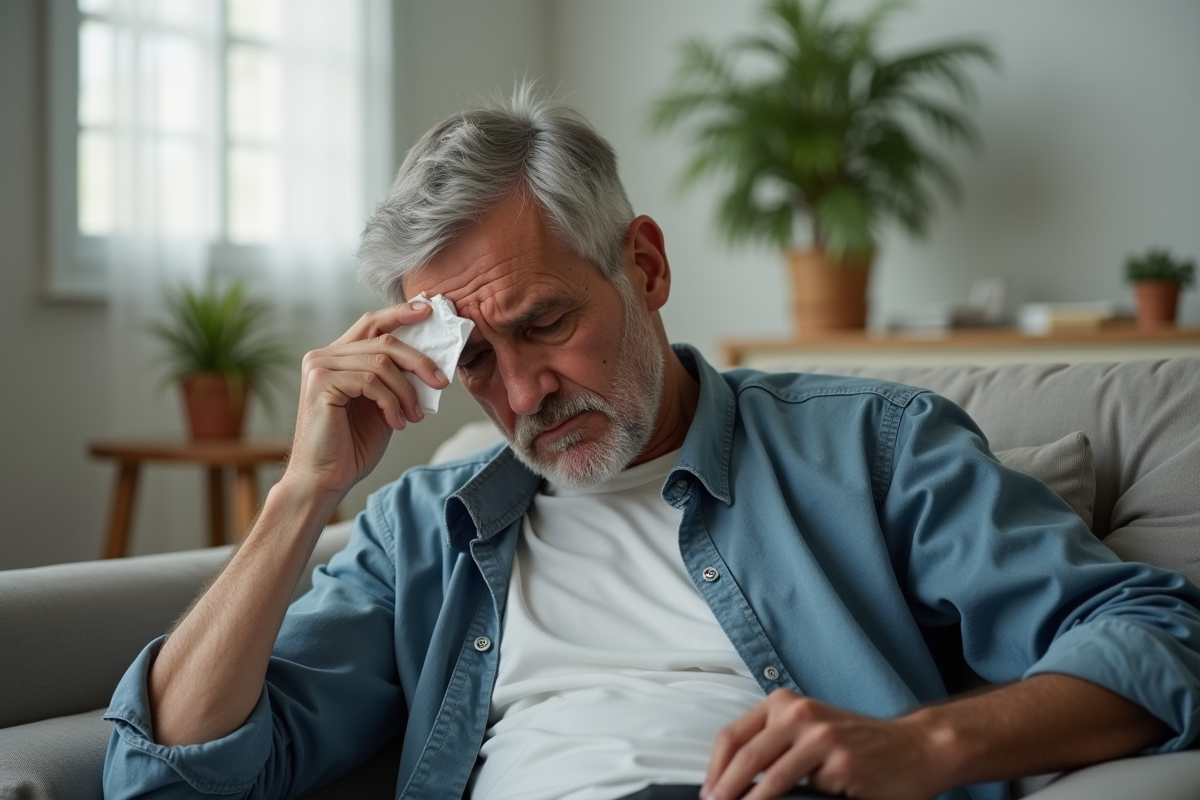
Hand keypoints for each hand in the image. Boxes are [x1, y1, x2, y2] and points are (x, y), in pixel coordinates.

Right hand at [284, 300, 449, 498]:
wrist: (326, 479)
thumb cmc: (352, 445)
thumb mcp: (384, 404)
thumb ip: (397, 379)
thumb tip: (431, 362)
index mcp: (337, 357)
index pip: (371, 323)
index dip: (401, 313)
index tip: (430, 310)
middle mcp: (324, 356)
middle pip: (383, 341)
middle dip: (419, 361)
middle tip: (440, 382)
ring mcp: (319, 367)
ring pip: (382, 363)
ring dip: (407, 392)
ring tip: (413, 416)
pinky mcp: (320, 383)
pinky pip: (371, 382)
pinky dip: (391, 402)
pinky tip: (396, 423)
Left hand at [702, 689, 944, 799]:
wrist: (914, 749)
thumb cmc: (857, 744)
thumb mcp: (809, 731)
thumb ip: (775, 744)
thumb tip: (733, 780)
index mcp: (784, 704)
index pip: (733, 735)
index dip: (714, 769)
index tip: (706, 792)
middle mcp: (800, 714)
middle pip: (746, 755)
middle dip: (724, 789)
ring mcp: (821, 737)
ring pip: (770, 775)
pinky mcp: (842, 764)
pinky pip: (803, 791)